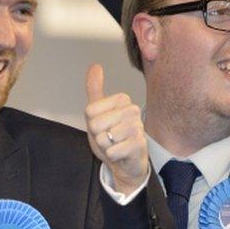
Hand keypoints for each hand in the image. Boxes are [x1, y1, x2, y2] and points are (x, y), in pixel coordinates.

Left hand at [84, 64, 148, 194]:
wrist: (126, 163)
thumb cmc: (112, 137)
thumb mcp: (98, 113)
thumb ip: (95, 89)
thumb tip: (95, 66)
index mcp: (123, 99)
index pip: (90, 111)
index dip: (91, 123)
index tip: (103, 127)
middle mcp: (133, 110)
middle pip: (95, 124)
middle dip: (98, 136)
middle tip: (109, 138)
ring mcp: (138, 127)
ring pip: (104, 138)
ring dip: (106, 147)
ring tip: (116, 145)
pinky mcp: (139, 145)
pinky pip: (112, 151)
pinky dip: (112, 156)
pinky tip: (121, 154)